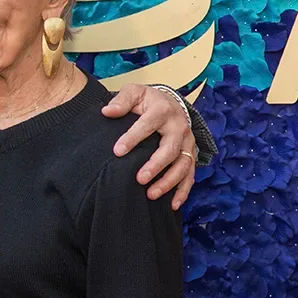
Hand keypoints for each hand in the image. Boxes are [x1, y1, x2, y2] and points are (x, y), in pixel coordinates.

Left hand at [101, 84, 195, 209]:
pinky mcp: (191, 155)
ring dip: (168, 182)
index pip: (147, 125)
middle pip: (170, 149)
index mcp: (162, 110)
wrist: (169, 101)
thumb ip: (121, 101)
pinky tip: (172, 205)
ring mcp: (188, 143)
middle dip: (155, 166)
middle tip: (139, 179)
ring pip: (183, 165)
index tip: (118, 151)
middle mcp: (179, 127)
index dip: (132, 138)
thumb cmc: (147, 100)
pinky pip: (191, 175)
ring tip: (151, 194)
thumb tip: (107, 111)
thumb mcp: (134, 92)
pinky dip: (183, 191)